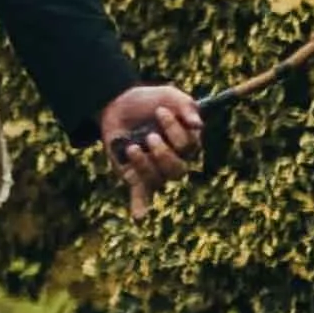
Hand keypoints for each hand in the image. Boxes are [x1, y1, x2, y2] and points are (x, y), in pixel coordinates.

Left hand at [99, 82, 202, 218]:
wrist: (116, 103)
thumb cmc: (147, 101)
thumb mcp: (168, 95)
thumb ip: (185, 105)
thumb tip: (197, 124)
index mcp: (186, 144)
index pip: (190, 146)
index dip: (176, 130)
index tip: (160, 111)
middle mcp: (173, 160)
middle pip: (178, 169)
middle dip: (164, 153)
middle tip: (150, 136)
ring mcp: (153, 170)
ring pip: (159, 178)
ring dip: (146, 164)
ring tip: (134, 147)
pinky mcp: (134, 174)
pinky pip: (141, 196)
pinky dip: (141, 206)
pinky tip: (139, 218)